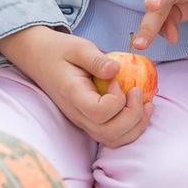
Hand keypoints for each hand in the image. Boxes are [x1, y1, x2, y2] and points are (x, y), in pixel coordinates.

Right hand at [0, 25, 152, 147]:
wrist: (40, 59)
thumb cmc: (60, 51)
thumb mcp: (78, 47)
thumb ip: (96, 59)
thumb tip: (117, 69)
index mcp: (73, 96)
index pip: (99, 113)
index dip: (117, 100)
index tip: (118, 81)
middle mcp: (77, 115)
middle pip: (109, 133)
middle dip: (133, 115)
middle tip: (138, 91)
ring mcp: (83, 121)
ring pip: (113, 140)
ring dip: (136, 125)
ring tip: (147, 103)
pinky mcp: (90, 121)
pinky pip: (113, 135)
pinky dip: (132, 127)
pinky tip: (141, 107)